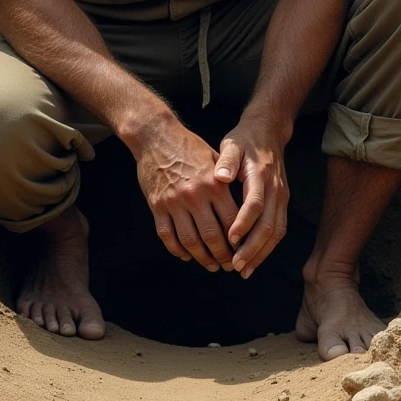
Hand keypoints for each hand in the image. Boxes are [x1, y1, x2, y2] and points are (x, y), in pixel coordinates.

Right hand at [134, 118, 239, 271]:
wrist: (156, 136)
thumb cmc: (189, 146)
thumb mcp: (214, 158)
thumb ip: (228, 181)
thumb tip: (244, 205)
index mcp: (213, 184)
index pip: (232, 221)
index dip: (240, 241)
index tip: (244, 250)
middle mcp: (195, 195)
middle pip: (212, 236)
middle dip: (223, 256)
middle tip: (229, 265)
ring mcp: (174, 203)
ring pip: (190, 241)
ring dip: (202, 258)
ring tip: (211, 265)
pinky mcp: (156, 206)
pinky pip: (167, 236)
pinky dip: (178, 250)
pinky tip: (187, 255)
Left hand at [213, 119, 289, 278]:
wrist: (269, 132)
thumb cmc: (245, 140)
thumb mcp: (232, 143)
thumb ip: (226, 160)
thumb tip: (220, 176)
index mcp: (261, 175)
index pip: (255, 204)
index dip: (244, 223)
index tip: (230, 239)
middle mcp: (275, 189)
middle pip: (269, 224)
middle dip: (253, 248)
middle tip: (236, 265)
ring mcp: (281, 197)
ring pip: (276, 232)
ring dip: (261, 253)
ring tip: (244, 269)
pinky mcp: (282, 203)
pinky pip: (278, 230)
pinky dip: (267, 248)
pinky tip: (253, 260)